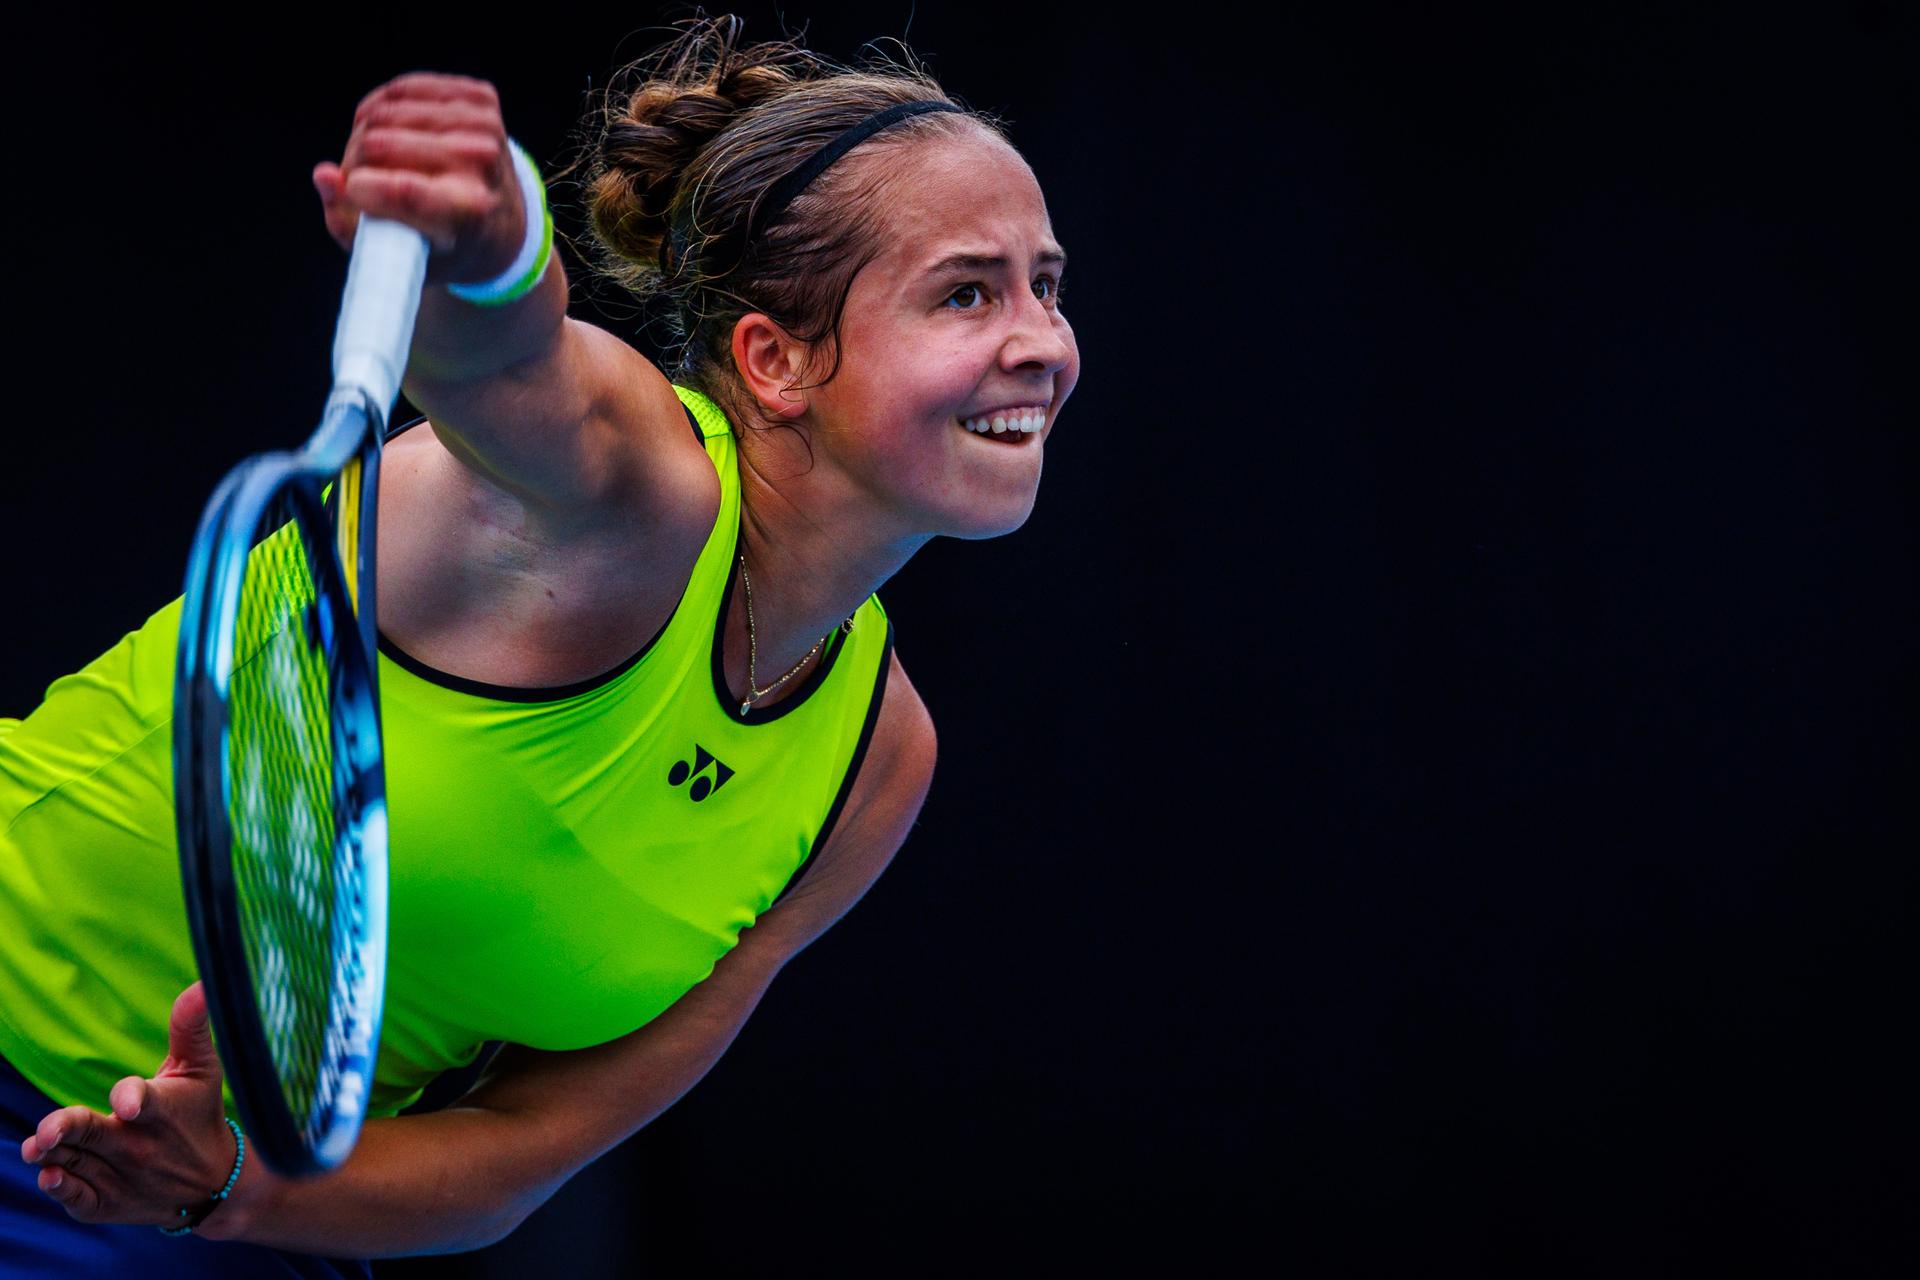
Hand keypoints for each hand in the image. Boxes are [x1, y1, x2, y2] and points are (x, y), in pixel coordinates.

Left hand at [19, 982, 245, 1232]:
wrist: (215, 1182)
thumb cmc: (200, 1113)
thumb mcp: (200, 1070)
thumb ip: (189, 1028)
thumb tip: (200, 983)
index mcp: (160, 1111)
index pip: (142, 1101)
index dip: (131, 1098)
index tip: (126, 1104)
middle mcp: (139, 1147)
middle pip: (91, 1135)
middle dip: (66, 1130)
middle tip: (48, 1133)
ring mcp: (120, 1177)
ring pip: (73, 1161)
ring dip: (52, 1154)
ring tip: (37, 1146)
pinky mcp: (107, 1204)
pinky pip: (76, 1199)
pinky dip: (61, 1189)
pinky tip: (49, 1175)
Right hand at [312, 71, 526, 287]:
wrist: (501, 223)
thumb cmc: (442, 244)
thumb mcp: (398, 257)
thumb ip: (349, 225)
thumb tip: (324, 174)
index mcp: (469, 212)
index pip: (405, 189)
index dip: (359, 186)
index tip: (351, 191)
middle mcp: (483, 164)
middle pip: (379, 144)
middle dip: (354, 163)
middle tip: (362, 182)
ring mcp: (486, 127)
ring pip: (384, 112)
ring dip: (365, 136)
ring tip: (378, 163)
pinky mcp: (481, 98)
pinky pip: (402, 89)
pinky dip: (383, 110)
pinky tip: (392, 132)